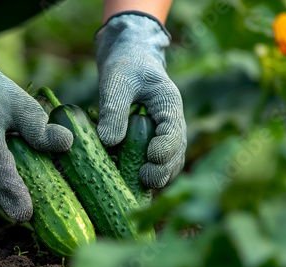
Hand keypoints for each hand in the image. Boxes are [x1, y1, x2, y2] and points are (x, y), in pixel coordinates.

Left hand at [95, 12, 185, 187]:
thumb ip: (113, 110)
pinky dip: (150, 173)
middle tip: (145, 179)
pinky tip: (134, 182)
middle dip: (164, 169)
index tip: (150, 157)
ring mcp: (165, 134)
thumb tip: (108, 142)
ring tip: (141, 186)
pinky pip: (158, 162)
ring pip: (170, 162)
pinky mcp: (154, 141)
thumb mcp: (116, 83)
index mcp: (168, 104)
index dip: (165, 148)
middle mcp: (172, 122)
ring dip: (160, 176)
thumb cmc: (124, 67)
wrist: (129, 60)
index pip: (174, 131)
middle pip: (177, 153)